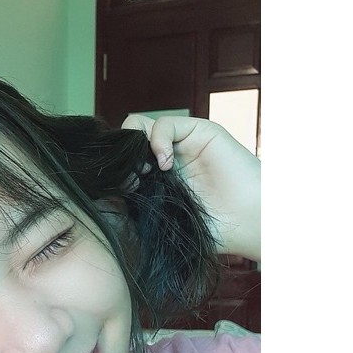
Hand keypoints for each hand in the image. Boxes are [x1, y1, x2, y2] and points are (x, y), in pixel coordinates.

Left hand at [122, 115, 260, 261]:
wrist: (249, 223)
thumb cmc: (210, 230)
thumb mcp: (161, 221)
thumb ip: (135, 208)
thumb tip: (103, 202)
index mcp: (154, 179)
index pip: (121, 161)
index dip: (115, 172)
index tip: (121, 194)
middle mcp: (165, 158)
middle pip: (125, 140)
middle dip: (121, 158)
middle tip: (131, 183)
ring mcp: (181, 144)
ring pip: (139, 125)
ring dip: (136, 148)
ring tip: (146, 174)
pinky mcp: (199, 131)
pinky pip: (164, 123)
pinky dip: (156, 141)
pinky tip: (165, 165)